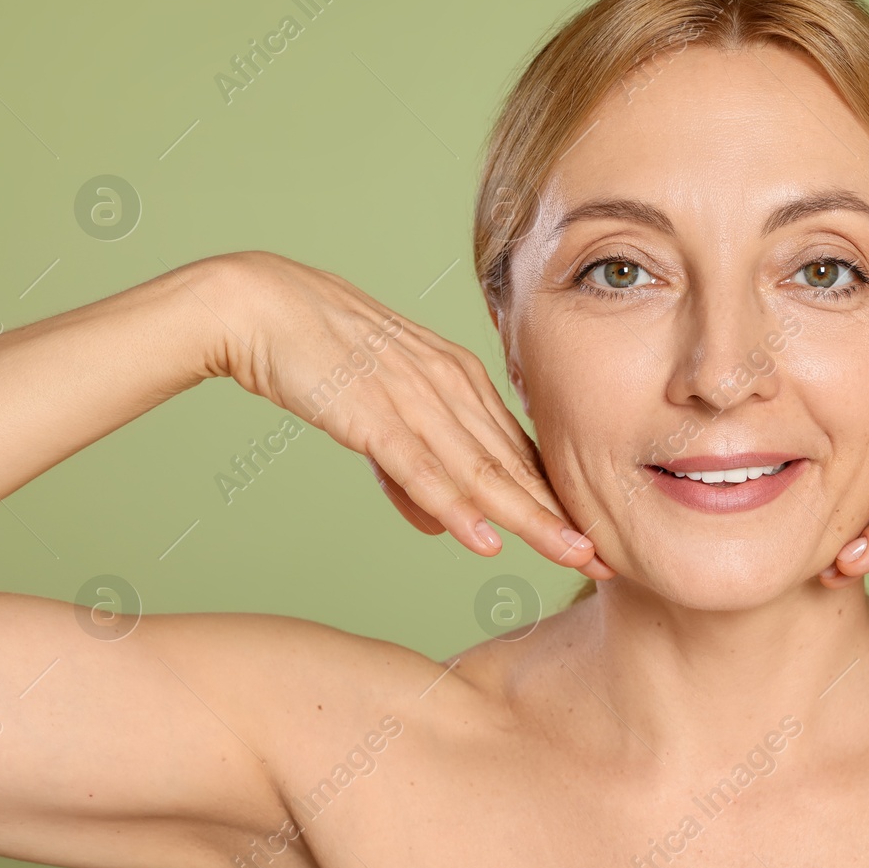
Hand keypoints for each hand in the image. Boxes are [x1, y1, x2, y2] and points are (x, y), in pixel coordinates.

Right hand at [209, 251, 613, 577]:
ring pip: (483, 472)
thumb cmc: (320, 355)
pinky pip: (421, 469)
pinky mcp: (373, 413)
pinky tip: (484, 539)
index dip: (558, 498)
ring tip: (572, 556)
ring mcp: (415, 399)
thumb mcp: (379, 414)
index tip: (594, 537)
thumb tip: (446, 529)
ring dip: (530, 520)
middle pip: (516, 466)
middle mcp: (450, 387)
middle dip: (564, 517)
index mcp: (459, 380)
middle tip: (606, 561)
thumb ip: (413, 472)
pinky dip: (456, 507)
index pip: (518, 452)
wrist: (262, 307)